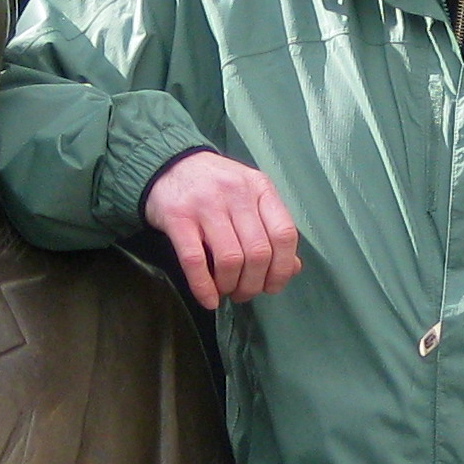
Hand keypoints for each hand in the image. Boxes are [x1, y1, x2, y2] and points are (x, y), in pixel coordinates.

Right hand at [145, 153, 301, 310]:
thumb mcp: (249, 197)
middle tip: (244, 293)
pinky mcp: (177, 217)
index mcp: (260, 188)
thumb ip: (271, 229)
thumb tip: (293, 268)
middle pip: (258, 252)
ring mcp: (206, 204)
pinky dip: (203, 287)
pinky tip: (208, 299)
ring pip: (230, 259)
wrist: (169, 165)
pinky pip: (195, 260)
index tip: (272, 286)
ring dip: (230, 286)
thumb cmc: (215, 186)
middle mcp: (236, 193)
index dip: (282, 268)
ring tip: (226, 291)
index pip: (284, 234)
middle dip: (253, 284)